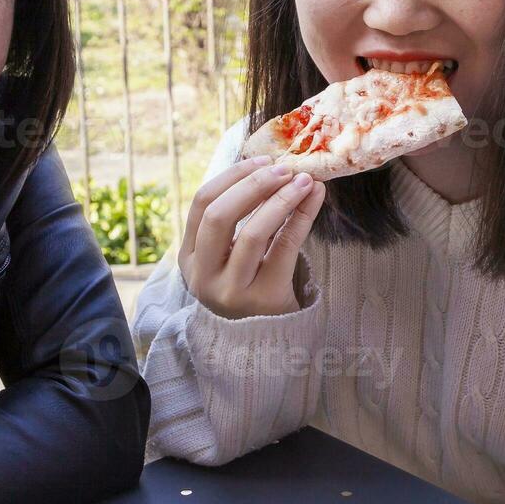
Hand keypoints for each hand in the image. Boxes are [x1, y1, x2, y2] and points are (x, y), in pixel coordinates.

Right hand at [178, 157, 324, 318]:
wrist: (262, 344)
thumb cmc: (247, 286)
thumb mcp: (227, 256)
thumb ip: (238, 218)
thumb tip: (269, 164)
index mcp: (189, 258)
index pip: (201, 204)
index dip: (232, 177)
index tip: (262, 160)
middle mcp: (204, 275)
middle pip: (219, 216)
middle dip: (253, 185)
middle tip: (284, 168)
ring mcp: (231, 291)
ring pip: (252, 233)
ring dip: (281, 199)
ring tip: (304, 181)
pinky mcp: (264, 300)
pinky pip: (284, 249)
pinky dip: (300, 218)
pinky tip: (314, 199)